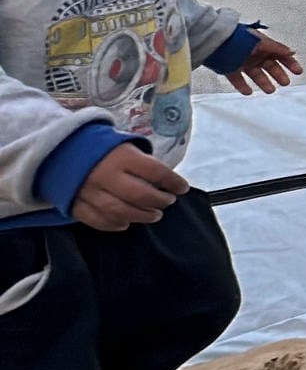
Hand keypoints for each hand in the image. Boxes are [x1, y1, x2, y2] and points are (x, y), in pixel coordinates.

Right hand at [71, 143, 188, 231]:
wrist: (59, 149)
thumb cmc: (100, 147)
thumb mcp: (124, 144)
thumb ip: (141, 161)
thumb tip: (165, 179)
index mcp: (120, 156)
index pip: (155, 172)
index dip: (173, 182)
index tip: (182, 188)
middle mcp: (105, 175)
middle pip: (140, 196)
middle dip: (159, 201)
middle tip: (168, 202)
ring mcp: (88, 192)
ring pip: (120, 212)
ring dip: (141, 216)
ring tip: (154, 214)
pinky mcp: (75, 205)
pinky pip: (97, 220)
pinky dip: (115, 224)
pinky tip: (127, 222)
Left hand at [226, 35, 302, 94]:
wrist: (215, 41)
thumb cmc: (239, 37)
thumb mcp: (261, 42)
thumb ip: (277, 48)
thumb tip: (291, 52)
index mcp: (262, 45)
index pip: (279, 55)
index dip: (289, 63)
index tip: (298, 71)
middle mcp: (254, 54)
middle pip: (269, 66)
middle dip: (278, 74)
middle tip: (285, 82)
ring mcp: (242, 62)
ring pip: (256, 75)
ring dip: (264, 82)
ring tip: (270, 90)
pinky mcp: (230, 69)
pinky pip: (238, 80)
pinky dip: (243, 86)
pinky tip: (248, 92)